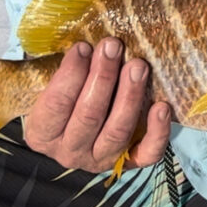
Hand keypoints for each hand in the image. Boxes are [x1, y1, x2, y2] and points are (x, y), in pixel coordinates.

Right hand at [24, 39, 171, 173]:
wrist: (73, 138)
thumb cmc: (63, 102)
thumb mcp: (48, 89)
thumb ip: (57, 71)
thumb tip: (77, 42)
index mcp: (43, 134)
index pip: (56, 104)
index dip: (71, 74)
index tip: (83, 47)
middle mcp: (70, 151)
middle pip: (89, 115)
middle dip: (104, 77)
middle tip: (113, 46)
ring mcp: (101, 159)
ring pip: (117, 131)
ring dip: (129, 96)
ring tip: (138, 66)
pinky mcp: (130, 163)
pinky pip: (146, 152)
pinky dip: (157, 131)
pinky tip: (162, 107)